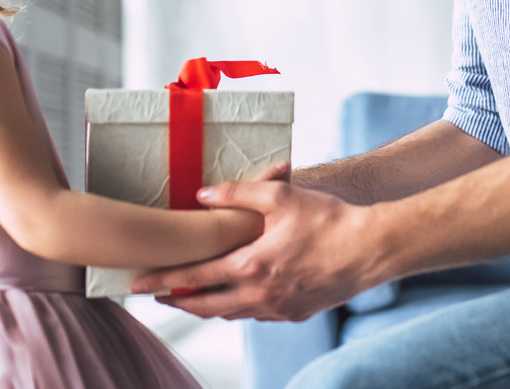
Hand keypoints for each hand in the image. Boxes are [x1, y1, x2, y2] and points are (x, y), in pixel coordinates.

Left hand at [131, 172, 387, 320]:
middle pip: (205, 305)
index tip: (138, 283)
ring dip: (205, 307)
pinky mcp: (295, 313)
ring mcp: (278, 308)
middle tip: (153, 297)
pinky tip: (232, 299)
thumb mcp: (280, 196)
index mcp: (251, 265)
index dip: (162, 280)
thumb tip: (200, 195)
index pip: (193, 277)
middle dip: (176, 301)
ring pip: (229, 314)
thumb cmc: (327, 218)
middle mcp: (260, 294)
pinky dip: (236, 308)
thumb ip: (235, 194)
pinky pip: (255, 315)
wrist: (371, 249)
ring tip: (188, 298)